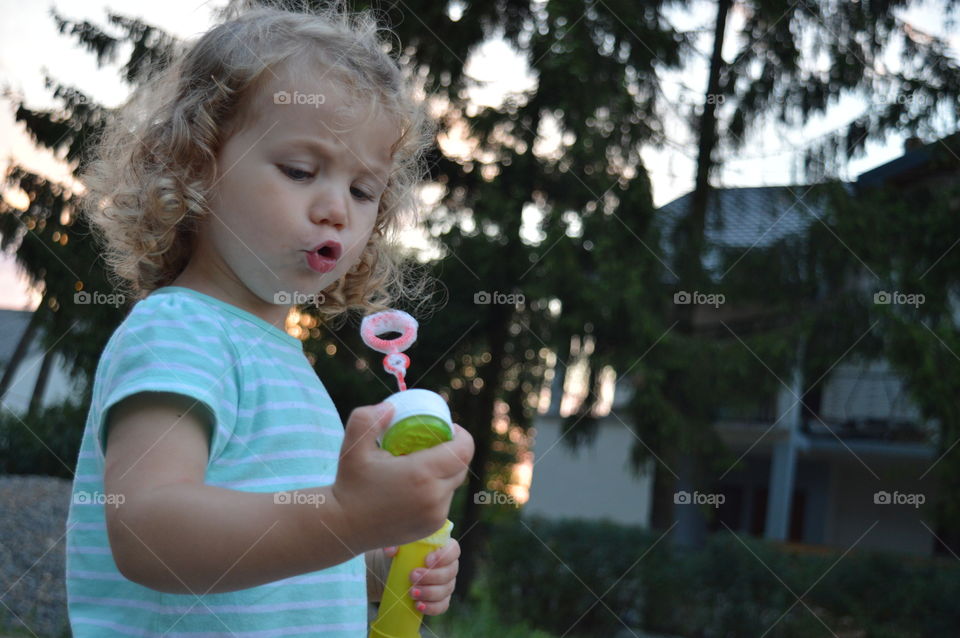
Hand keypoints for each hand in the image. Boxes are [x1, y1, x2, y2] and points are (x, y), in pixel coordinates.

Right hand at [331, 403, 474, 553]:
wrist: (344, 527)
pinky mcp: (432, 527)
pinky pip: (445, 501)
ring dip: (444, 472)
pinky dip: (437, 490)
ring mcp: (435, 515)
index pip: (464, 450)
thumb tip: (391, 407)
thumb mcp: (353, 447)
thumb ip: (368, 420)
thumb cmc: (349, 484)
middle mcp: (434, 497)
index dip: (462, 435)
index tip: (448, 428)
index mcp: (422, 474)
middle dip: (453, 452)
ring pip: (453, 484)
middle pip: (461, 466)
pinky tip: (417, 486)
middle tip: (433, 443)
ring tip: (421, 465)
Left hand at [384, 538, 459, 614]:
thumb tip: (390, 550)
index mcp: (443, 549)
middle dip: (431, 576)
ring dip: (429, 592)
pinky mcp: (442, 600)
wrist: (396, 576)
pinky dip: (431, 607)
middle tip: (412, 576)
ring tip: (411, 592)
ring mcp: (447, 585)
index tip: (427, 561)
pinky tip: (418, 605)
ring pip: (446, 590)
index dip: (443, 556)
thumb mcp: (398, 549)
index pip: (453, 550)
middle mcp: (449, 567)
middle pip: (450, 572)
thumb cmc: (402, 557)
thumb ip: (395, 545)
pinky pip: (442, 606)